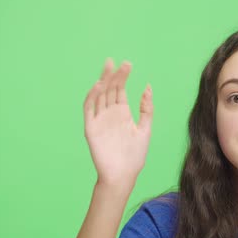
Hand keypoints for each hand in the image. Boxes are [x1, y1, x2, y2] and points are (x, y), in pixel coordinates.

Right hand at [83, 58, 153, 192]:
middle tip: (119, 62)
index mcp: (122, 114)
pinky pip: (89, 109)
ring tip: (109, 68)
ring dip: (103, 82)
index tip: (127, 64)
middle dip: (114, 75)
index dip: (122, 77)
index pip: (120, 90)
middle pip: (109, 90)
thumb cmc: (134, 156)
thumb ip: (146, 109)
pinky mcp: (91, 128)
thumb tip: (148, 87)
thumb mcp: (145, 129)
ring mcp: (99, 120)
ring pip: (99, 96)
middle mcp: (109, 114)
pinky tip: (98, 86)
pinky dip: (92, 97)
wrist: (123, 175)